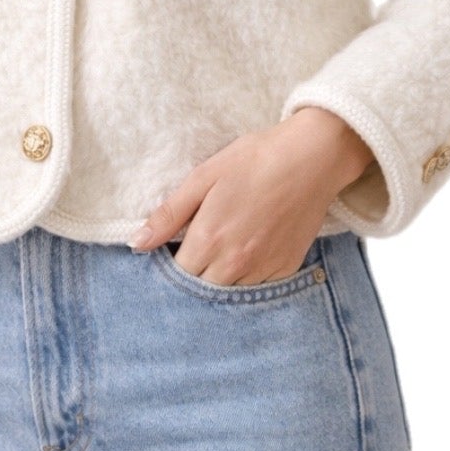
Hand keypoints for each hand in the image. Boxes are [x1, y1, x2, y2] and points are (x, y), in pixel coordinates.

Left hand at [126, 107, 375, 283]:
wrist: (312, 157)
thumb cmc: (255, 159)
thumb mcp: (205, 176)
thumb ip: (169, 214)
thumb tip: (137, 243)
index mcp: (209, 239)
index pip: (177, 274)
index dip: (171, 263)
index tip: (175, 248)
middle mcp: (235, 264)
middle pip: (201, 290)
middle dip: (195, 275)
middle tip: (199, 248)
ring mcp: (262, 270)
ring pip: (229, 293)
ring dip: (221, 280)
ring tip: (225, 249)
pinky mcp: (285, 269)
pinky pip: (258, 288)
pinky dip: (249, 278)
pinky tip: (250, 251)